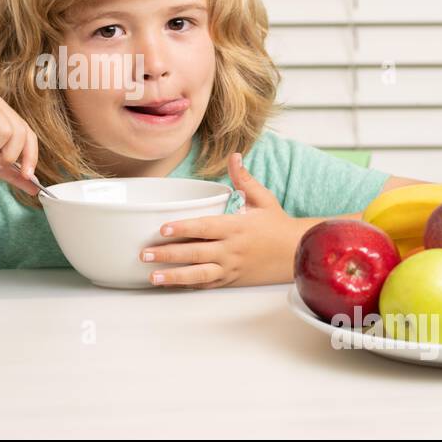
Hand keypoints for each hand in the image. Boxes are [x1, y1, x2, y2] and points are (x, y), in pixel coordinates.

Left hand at [140, 152, 305, 288]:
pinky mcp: (231, 280)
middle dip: (168, 254)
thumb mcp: (263, 199)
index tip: (163, 229)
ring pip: (199, 274)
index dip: (183, 228)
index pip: (205, 227)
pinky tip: (170, 284)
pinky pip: (207, 284)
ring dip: (174, 276)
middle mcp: (232, 249)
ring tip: (152, 276)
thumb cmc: (278, 225)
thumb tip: (234, 156)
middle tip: (144, 253)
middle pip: (196, 253)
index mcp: (237, 226)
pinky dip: (189, 285)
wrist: (297, 254)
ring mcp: (231, 267)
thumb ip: (244, 179)